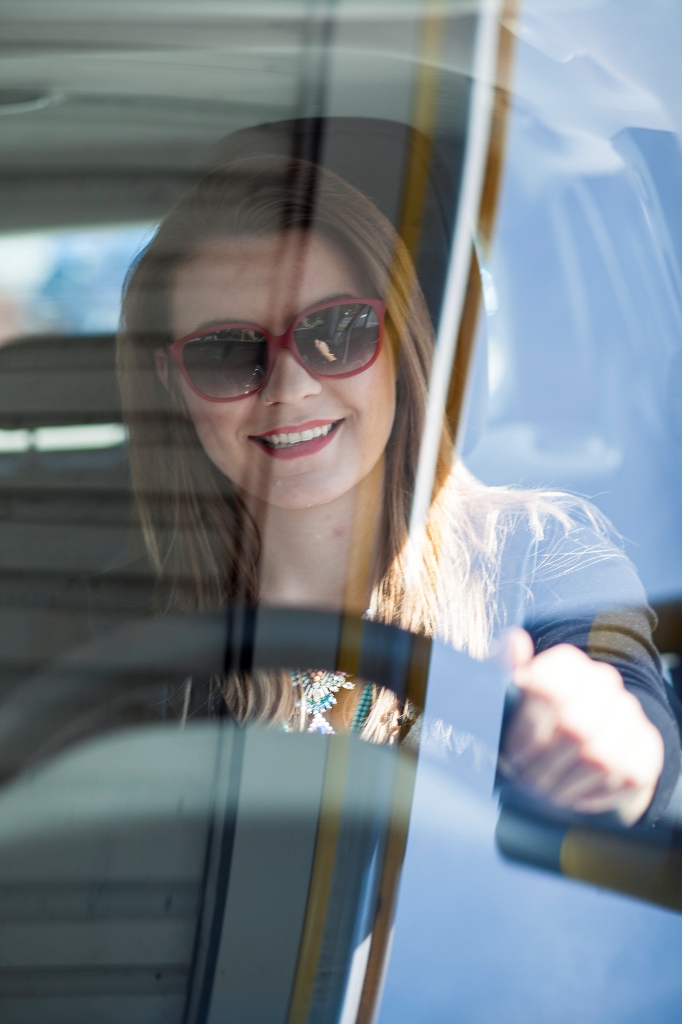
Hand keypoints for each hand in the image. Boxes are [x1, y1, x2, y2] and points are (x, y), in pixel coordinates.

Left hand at [498, 629, 664, 824]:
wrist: (570, 749)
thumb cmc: (528, 723)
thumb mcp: (507, 698)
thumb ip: (504, 669)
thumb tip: (515, 640)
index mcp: (564, 663)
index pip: (547, 689)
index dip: (527, 730)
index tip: (511, 751)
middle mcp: (603, 679)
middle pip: (574, 726)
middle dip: (545, 761)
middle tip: (526, 778)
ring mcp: (629, 711)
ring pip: (600, 755)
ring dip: (566, 781)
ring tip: (547, 788)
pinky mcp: (647, 745)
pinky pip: (626, 774)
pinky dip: (594, 792)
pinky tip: (575, 791)